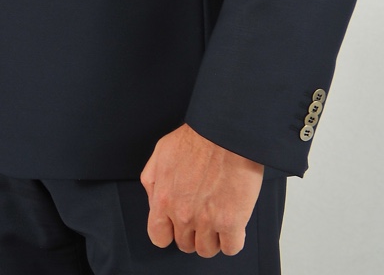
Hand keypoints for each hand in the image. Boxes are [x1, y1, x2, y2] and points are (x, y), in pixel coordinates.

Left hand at [140, 124, 263, 256]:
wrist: (223, 135)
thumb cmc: (195, 141)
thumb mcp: (159, 156)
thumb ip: (153, 183)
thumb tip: (155, 202)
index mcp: (163, 199)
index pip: (158, 236)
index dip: (168, 233)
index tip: (176, 228)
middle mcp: (182, 214)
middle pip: (185, 244)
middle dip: (192, 234)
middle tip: (201, 220)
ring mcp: (207, 221)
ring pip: (207, 250)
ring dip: (212, 240)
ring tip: (217, 223)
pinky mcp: (232, 222)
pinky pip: (231, 248)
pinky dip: (232, 241)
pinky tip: (232, 227)